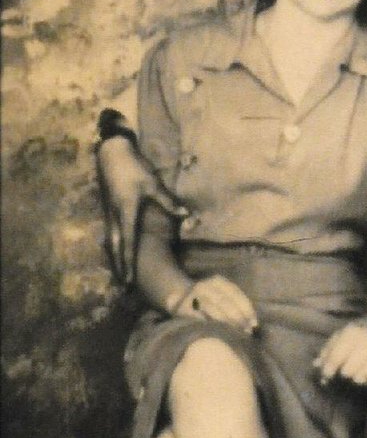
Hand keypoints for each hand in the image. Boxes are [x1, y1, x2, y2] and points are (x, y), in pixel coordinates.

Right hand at [96, 136, 187, 285]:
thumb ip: (169, 202)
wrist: (112, 153)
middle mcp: (115, 217)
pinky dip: (114, 245)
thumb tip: (187, 215)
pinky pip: (111, 232)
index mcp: (126, 213)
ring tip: (119, 273)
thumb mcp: (153, 184)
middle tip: (123, 284)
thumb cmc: (134, 168)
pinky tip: (116, 251)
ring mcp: (109, 213)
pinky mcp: (109, 208)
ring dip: (115, 257)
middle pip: (116, 247)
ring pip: (112, 241)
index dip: (128, 263)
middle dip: (120, 266)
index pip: (128, 243)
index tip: (128, 279)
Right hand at [175, 275, 257, 333]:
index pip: (236, 295)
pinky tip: (218, 334)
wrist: (179, 299)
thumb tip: (253, 324)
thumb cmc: (208, 301)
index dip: (246, 310)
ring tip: (235, 335)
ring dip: (225, 324)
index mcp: (218, 281)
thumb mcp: (222, 296)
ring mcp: (193, 294)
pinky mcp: (183, 307)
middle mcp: (205, 285)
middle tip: (245, 332)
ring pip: (213, 310)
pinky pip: (200, 318)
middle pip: (225, 303)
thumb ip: (236, 306)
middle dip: (237, 319)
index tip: (253, 324)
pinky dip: (210, 326)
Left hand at [314, 316, 366, 387]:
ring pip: (360, 378)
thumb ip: (327, 351)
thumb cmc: (357, 337)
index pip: (336, 357)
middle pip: (348, 371)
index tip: (326, 374)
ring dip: (356, 377)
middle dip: (344, 373)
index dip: (328, 369)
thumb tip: (316, 365)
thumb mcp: (340, 337)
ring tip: (358, 371)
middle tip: (345, 370)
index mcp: (352, 332)